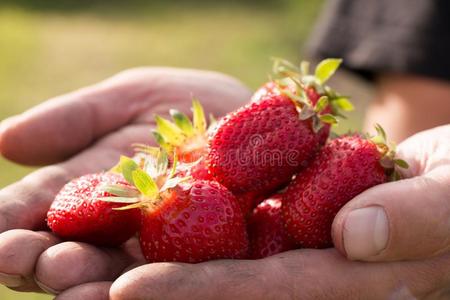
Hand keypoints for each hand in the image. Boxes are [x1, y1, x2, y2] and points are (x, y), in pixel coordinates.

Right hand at [0, 67, 251, 293]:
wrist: (258, 120)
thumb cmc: (191, 107)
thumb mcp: (133, 97)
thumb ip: (79, 118)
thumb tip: (5, 139)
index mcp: (95, 188)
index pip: (46, 208)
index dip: (13, 220)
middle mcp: (122, 227)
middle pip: (76, 250)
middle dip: (45, 257)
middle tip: (20, 257)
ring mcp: (163, 248)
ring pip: (118, 274)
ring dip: (87, 280)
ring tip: (64, 276)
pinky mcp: (207, 260)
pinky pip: (178, 277)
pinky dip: (150, 287)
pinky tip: (123, 291)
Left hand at [60, 125, 449, 299]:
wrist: (447, 176)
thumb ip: (417, 218)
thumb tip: (355, 237)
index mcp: (346, 286)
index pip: (262, 295)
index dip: (198, 296)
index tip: (124, 293)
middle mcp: (308, 278)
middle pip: (220, 288)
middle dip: (148, 287)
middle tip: (69, 277)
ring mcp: (292, 250)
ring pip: (213, 256)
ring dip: (148, 253)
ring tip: (78, 250)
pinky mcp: (284, 221)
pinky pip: (227, 222)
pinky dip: (182, 217)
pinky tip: (139, 205)